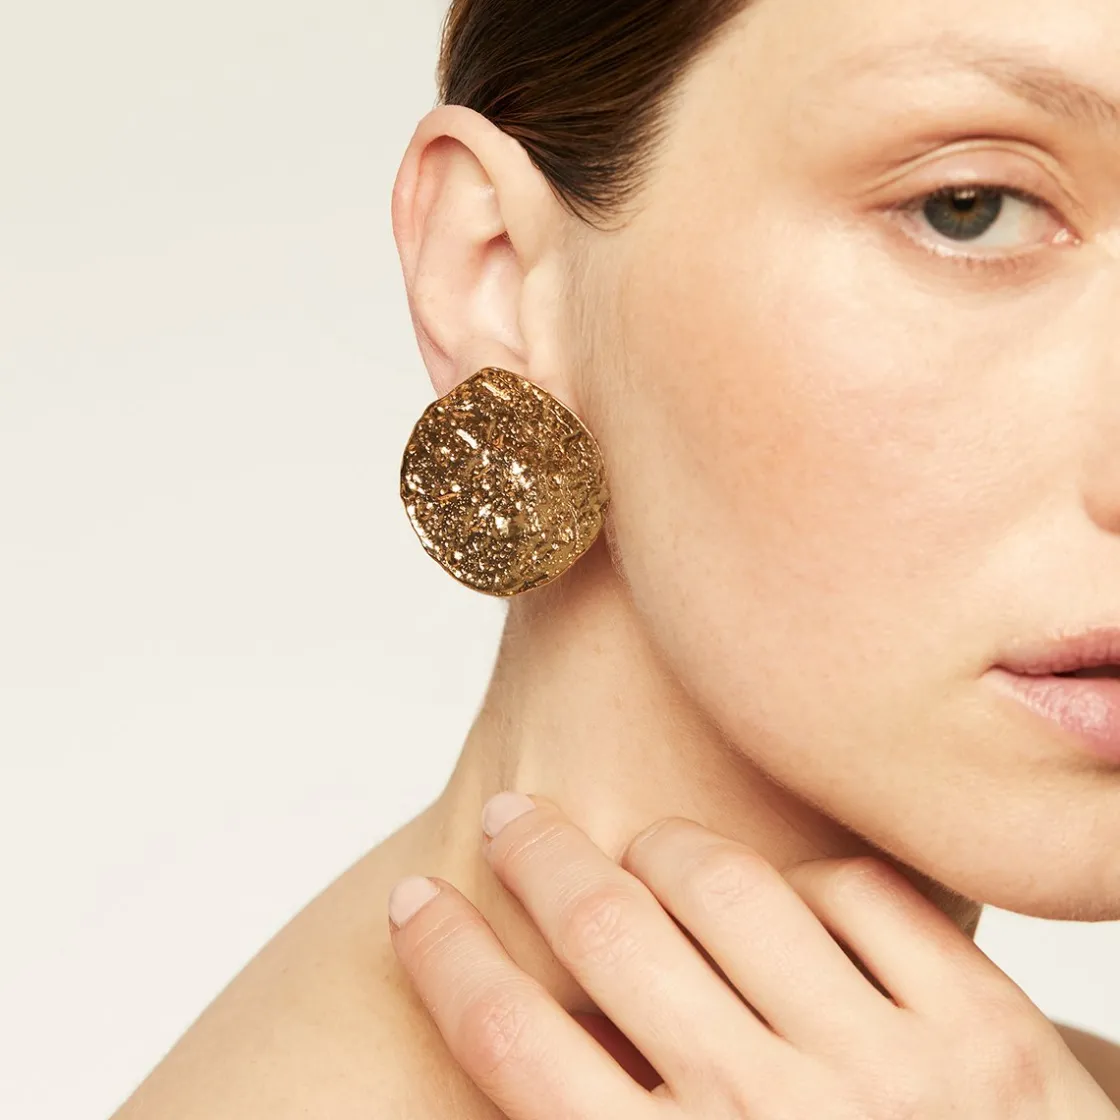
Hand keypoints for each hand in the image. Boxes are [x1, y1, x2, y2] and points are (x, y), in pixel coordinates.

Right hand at [387, 792, 1118, 1117]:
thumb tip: (540, 1052)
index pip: (517, 1043)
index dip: (447, 958)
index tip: (415, 901)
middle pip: (608, 932)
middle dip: (539, 859)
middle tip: (513, 816)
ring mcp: (888, 1070)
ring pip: (727, 887)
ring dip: (667, 851)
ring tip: (646, 846)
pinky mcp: (986, 1030)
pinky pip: (859, 891)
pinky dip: (812, 880)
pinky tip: (792, 894)